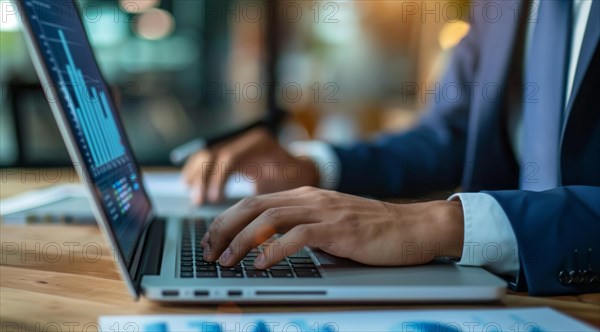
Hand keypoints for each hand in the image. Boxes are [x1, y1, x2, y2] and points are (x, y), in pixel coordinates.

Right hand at [182, 128, 318, 204]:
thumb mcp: (289, 188)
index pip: (230, 156)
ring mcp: (237, 143)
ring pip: (207, 154)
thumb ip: (268, 199)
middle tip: (198, 201)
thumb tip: (246, 220)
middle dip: (202, 178)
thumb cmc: (297, 182)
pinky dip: (197, 171)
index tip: (214, 200)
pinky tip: (190, 185)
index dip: (218, 179)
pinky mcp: (231, 152)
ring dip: (196, 175)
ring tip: (193, 196)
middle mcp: (246, 139)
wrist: (301, 171)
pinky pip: (208, 158)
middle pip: (214, 153)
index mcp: (261, 144)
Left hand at [201, 187, 464, 268]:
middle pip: (253, 205)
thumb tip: (268, 247)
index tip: (212, 239)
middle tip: (208, 251)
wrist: (414, 227)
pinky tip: (261, 265)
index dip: (227, 219)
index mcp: (305, 195)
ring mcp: (324, 210)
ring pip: (269, 217)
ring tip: (226, 260)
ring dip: (242, 240)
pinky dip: (274, 250)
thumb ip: (301, 228)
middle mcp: (310, 197)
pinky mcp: (338, 228)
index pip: (254, 201)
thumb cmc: (373, 230)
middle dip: (224, 227)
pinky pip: (297, 236)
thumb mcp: (330, 224)